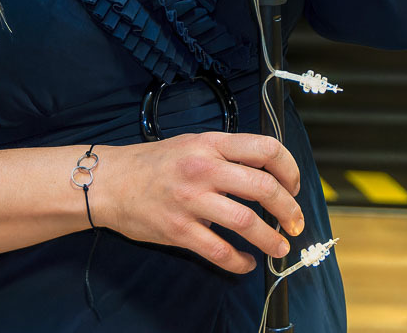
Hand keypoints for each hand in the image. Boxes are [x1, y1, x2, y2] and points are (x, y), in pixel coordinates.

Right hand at [91, 132, 303, 273]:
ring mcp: (191, 201)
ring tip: (280, 247)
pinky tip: (246, 263)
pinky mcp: (178, 230)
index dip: (290, 169)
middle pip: (263, 187)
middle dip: (289, 209)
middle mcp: (204, 169)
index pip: (266, 149)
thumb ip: (227, 154)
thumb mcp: (194, 143)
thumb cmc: (154, 163)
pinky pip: (218, 250)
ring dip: (271, 238)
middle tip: (296, 222)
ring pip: (246, 221)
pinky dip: (238, 261)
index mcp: (212, 144)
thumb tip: (266, 172)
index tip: (295, 185)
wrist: (110, 182)